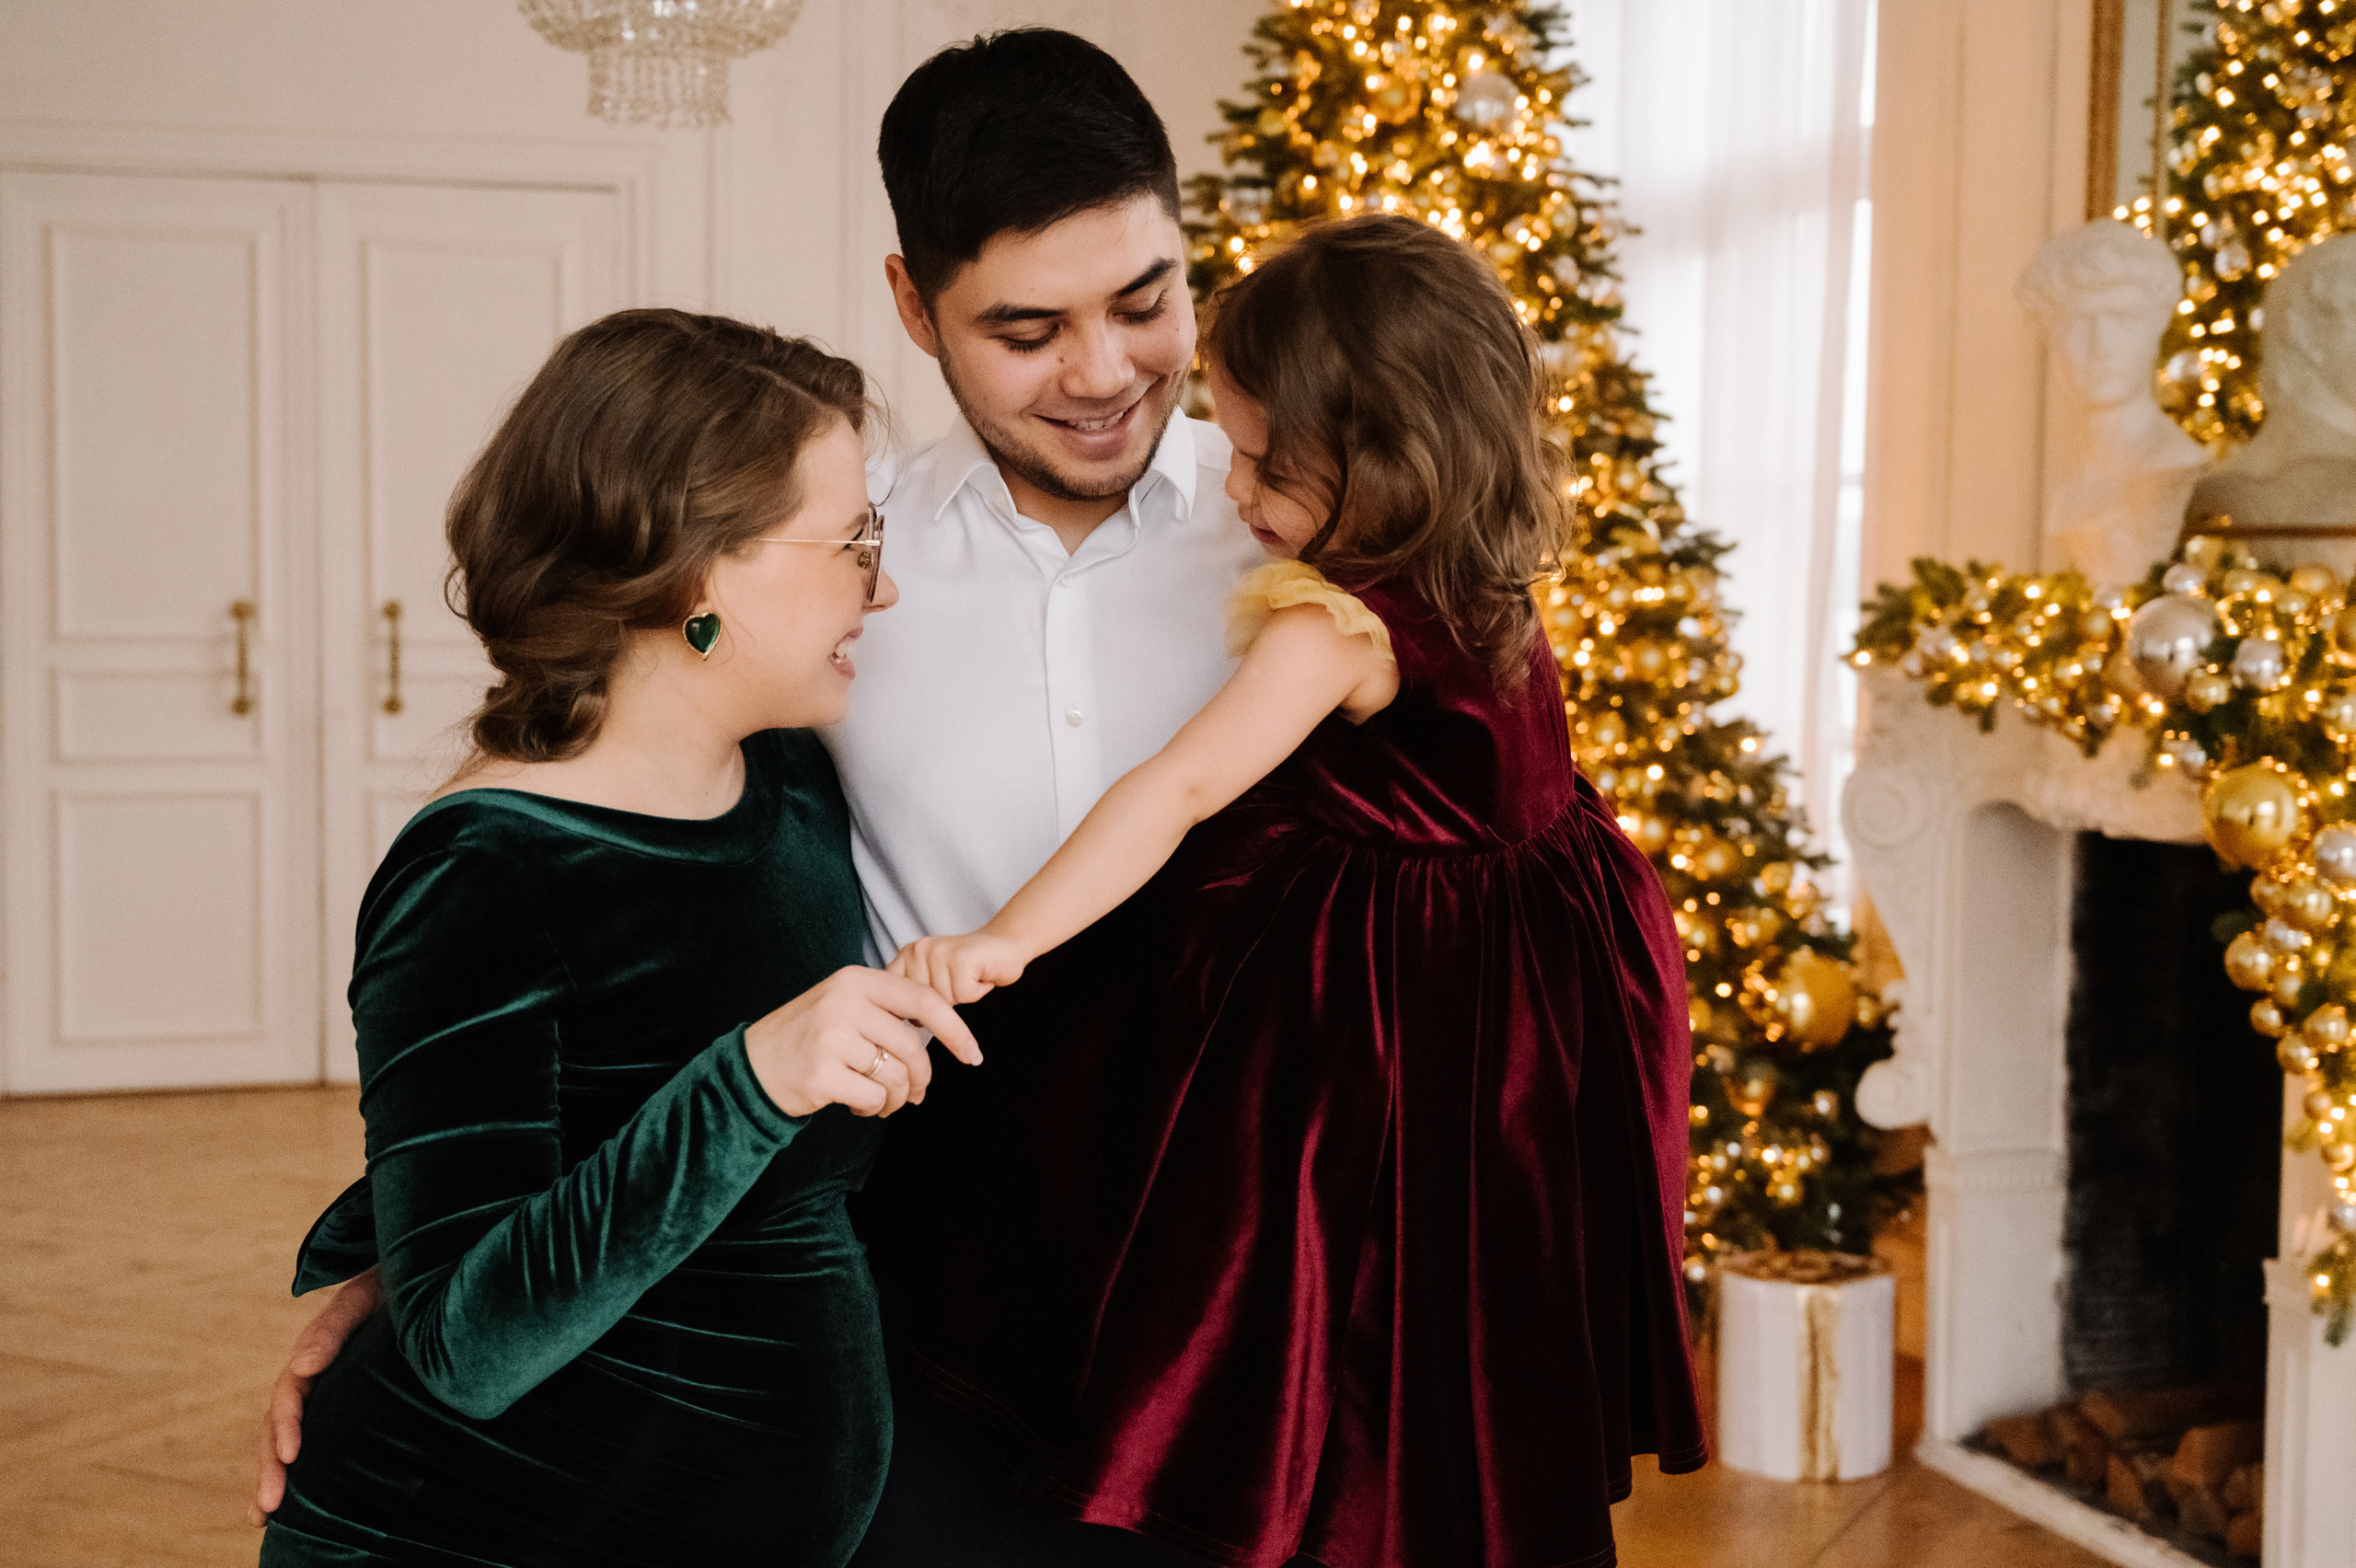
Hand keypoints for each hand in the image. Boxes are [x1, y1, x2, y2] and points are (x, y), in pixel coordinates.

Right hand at [250, 1266, 382, 1525]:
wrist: (415, 1281)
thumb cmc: (392, 1288)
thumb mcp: (364, 1298)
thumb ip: (332, 1328)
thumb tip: (300, 1367)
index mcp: (313, 1353)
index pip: (289, 1395)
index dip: (287, 1425)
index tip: (290, 1455)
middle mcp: (310, 1378)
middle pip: (278, 1425)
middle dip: (270, 1467)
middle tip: (267, 1507)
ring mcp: (323, 1394)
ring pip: (285, 1438)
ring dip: (272, 1476)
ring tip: (261, 1517)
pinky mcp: (340, 1406)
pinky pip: (313, 1440)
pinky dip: (294, 1471)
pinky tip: (285, 1507)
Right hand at [743, 966, 982, 1118]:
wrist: (751, 1068)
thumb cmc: (807, 1039)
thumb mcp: (844, 1007)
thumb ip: (887, 1011)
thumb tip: (945, 1037)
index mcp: (855, 980)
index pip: (924, 1000)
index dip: (956, 1030)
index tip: (973, 1055)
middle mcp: (844, 1003)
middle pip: (913, 1046)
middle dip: (922, 1078)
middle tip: (915, 1094)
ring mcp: (831, 1037)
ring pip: (896, 1076)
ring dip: (896, 1098)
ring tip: (879, 1100)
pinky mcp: (822, 1074)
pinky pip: (874, 1098)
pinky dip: (873, 1109)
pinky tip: (855, 1105)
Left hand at [888, 931, 1029, 1005]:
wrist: (1003, 946)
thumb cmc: (969, 969)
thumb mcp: (933, 980)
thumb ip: (915, 995)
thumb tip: (909, 1023)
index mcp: (906, 955)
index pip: (901, 999)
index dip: (924, 1005)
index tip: (941, 990)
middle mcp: (917, 950)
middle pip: (923, 1004)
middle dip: (946, 1001)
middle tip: (959, 981)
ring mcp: (938, 952)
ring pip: (944, 1001)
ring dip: (963, 996)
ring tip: (970, 977)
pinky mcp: (961, 957)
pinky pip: (964, 995)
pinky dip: (977, 991)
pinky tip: (980, 975)